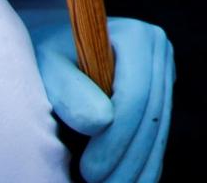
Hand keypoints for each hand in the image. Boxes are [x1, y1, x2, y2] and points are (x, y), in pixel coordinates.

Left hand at [28, 13, 174, 182]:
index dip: (117, 139)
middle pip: (152, 117)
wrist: (50, 46)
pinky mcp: (160, 92)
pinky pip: (157, 133)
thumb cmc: (42, 56)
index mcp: (138, 37)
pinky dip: (143, 162)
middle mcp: (158, 51)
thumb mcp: (45, 66)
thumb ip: (68, 90)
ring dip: (138, 167)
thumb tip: (100, 123)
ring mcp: (163, 71)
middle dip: (128, 161)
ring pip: (159, 129)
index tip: (89, 173)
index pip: (137, 95)